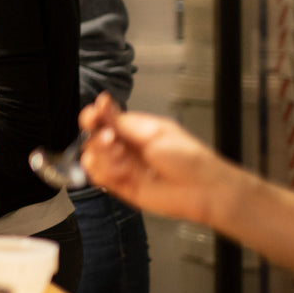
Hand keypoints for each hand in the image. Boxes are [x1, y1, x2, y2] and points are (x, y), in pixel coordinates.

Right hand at [78, 92, 230, 225]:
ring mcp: (122, 166)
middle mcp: (126, 147)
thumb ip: (123, 122)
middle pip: (93, 138)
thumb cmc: (188, 158)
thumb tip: (102, 104)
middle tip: (110, 138)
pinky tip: (122, 171)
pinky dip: (106, 172)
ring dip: (102, 156)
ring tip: (120, 156)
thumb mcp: (154, 132)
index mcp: (134, 129)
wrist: (201, 188)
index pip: (104, 119)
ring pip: (92, 158)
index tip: (93, 114)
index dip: (94, 116)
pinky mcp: (121, 186)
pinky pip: (99, 178)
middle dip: (98, 137)